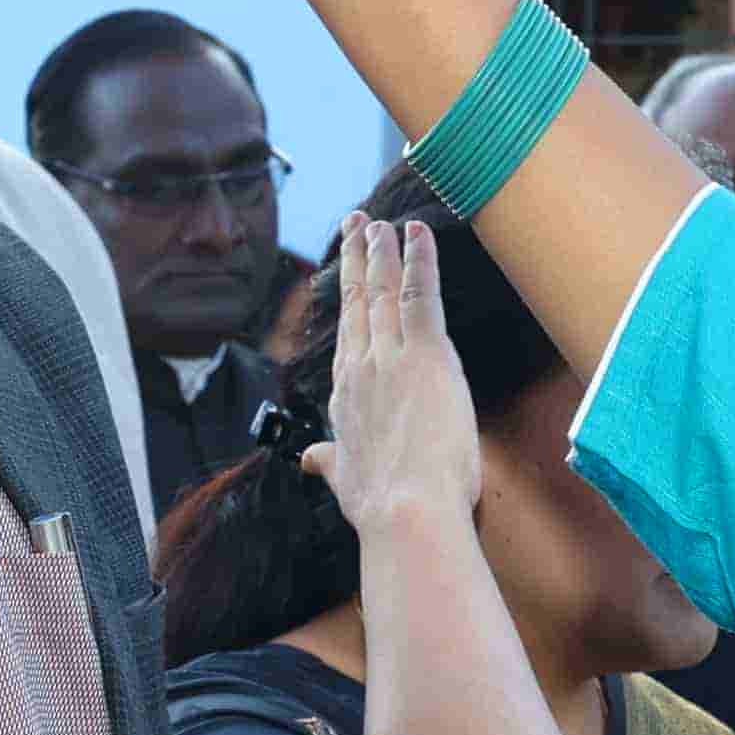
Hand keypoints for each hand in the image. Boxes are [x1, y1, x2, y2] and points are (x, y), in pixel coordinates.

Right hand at [302, 215, 481, 537]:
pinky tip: (416, 232)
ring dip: (383, 251)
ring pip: (384, 290)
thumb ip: (330, 462)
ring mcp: (389, 356)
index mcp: (345, 395)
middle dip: (358, 259)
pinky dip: (419, 259)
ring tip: (381, 222)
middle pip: (359, 301)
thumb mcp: (345, 480)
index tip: (351, 277)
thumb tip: (309, 460)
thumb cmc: (383, 504)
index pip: (348, 336)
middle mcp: (360, 367)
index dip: (349, 301)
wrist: (407, 511)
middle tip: (358, 224)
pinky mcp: (425, 353)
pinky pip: (420, 294)